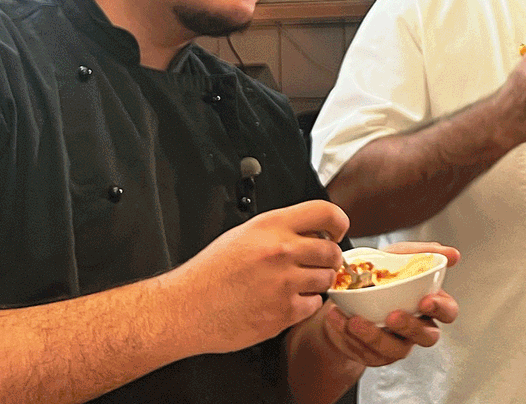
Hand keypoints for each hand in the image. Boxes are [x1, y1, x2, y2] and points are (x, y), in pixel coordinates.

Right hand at [163, 200, 348, 354]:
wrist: (186, 308)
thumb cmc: (210, 273)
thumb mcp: (243, 235)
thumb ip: (279, 230)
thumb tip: (312, 232)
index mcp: (270, 226)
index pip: (325, 213)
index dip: (339, 222)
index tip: (337, 232)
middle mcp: (281, 251)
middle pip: (332, 251)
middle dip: (329, 259)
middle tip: (316, 264)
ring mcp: (284, 282)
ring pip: (326, 279)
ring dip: (317, 282)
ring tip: (294, 284)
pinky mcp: (284, 312)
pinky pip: (314, 305)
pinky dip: (305, 305)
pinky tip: (284, 301)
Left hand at [321, 242, 459, 366]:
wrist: (342, 294)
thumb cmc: (378, 275)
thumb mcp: (397, 256)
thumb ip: (423, 253)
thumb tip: (453, 254)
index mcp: (427, 303)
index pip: (448, 311)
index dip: (440, 309)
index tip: (425, 300)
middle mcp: (416, 327)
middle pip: (427, 337)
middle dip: (410, 328)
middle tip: (392, 315)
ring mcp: (396, 344)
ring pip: (395, 350)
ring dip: (375, 336)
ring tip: (355, 320)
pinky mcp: (374, 355)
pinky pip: (367, 353)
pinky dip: (350, 337)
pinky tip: (338, 318)